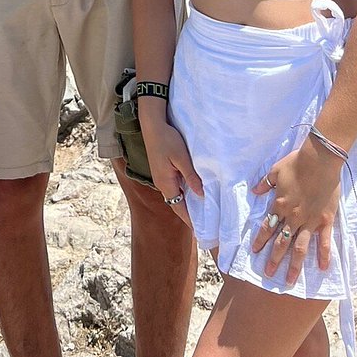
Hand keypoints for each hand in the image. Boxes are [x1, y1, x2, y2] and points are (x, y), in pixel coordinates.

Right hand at [139, 104, 202, 228]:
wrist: (152, 125)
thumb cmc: (167, 139)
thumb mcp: (181, 158)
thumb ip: (191, 177)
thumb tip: (201, 195)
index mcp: (165, 183)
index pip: (179, 208)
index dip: (189, 220)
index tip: (201, 231)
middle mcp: (161, 183)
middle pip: (176, 204)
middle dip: (189, 214)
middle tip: (204, 224)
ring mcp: (161, 177)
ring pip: (175, 195)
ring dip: (186, 203)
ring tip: (201, 210)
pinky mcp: (162, 170)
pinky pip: (174, 186)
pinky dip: (183, 193)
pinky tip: (192, 191)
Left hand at [250, 142, 340, 284]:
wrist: (319, 160)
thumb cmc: (296, 163)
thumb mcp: (275, 170)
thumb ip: (265, 183)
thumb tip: (255, 191)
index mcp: (280, 205)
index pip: (267, 227)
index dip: (260, 240)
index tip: (255, 252)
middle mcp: (293, 217)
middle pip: (281, 242)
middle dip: (274, 259)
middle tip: (268, 274)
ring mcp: (309, 221)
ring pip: (300, 248)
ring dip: (294, 265)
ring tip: (290, 280)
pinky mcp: (325, 220)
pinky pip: (324, 241)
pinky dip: (323, 255)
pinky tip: (322, 268)